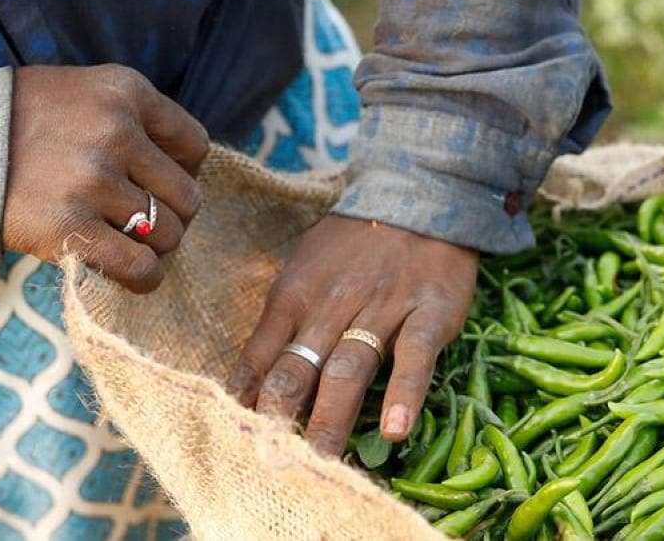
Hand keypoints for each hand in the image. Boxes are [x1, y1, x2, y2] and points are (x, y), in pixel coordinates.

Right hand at [2, 64, 206, 290]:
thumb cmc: (20, 123)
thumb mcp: (83, 93)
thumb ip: (134, 121)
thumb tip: (185, 174)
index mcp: (125, 91)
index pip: (194, 146)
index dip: (183, 171)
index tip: (155, 183)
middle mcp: (115, 130)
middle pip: (187, 196)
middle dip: (170, 215)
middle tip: (138, 220)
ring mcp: (93, 180)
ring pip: (168, 234)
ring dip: (152, 246)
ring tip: (121, 240)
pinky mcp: (69, 227)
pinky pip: (140, 267)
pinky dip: (143, 278)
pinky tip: (127, 273)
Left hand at [228, 215, 478, 454]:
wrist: (421, 194)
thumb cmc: (353, 244)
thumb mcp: (304, 271)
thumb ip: (279, 325)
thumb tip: (246, 385)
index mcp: (294, 295)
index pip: (259, 357)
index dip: (244, 402)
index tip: (233, 444)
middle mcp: (332, 305)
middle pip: (298, 369)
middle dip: (280, 419)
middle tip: (270, 467)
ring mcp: (382, 309)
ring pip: (349, 369)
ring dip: (331, 418)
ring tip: (320, 464)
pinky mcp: (430, 312)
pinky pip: (415, 356)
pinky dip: (404, 393)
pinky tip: (396, 430)